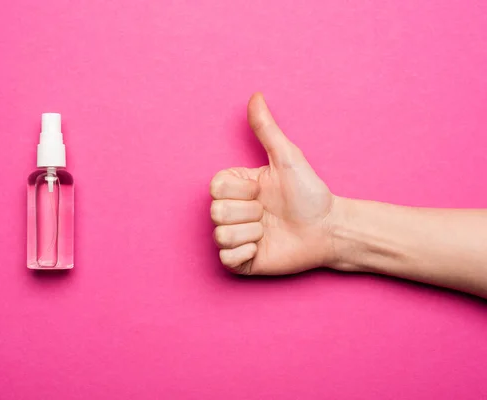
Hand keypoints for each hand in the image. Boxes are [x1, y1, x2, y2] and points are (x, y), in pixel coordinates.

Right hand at [210, 93, 335, 274]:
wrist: (327, 229)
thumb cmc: (309, 193)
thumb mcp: (288, 158)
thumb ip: (267, 129)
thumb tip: (256, 95)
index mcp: (236, 187)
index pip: (215, 188)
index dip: (241, 191)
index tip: (262, 191)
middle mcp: (231, 211)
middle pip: (216, 212)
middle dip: (249, 213)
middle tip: (268, 213)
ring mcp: (234, 237)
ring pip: (220, 235)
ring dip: (251, 233)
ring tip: (268, 231)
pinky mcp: (240, 261)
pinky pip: (227, 258)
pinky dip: (247, 253)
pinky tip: (263, 247)